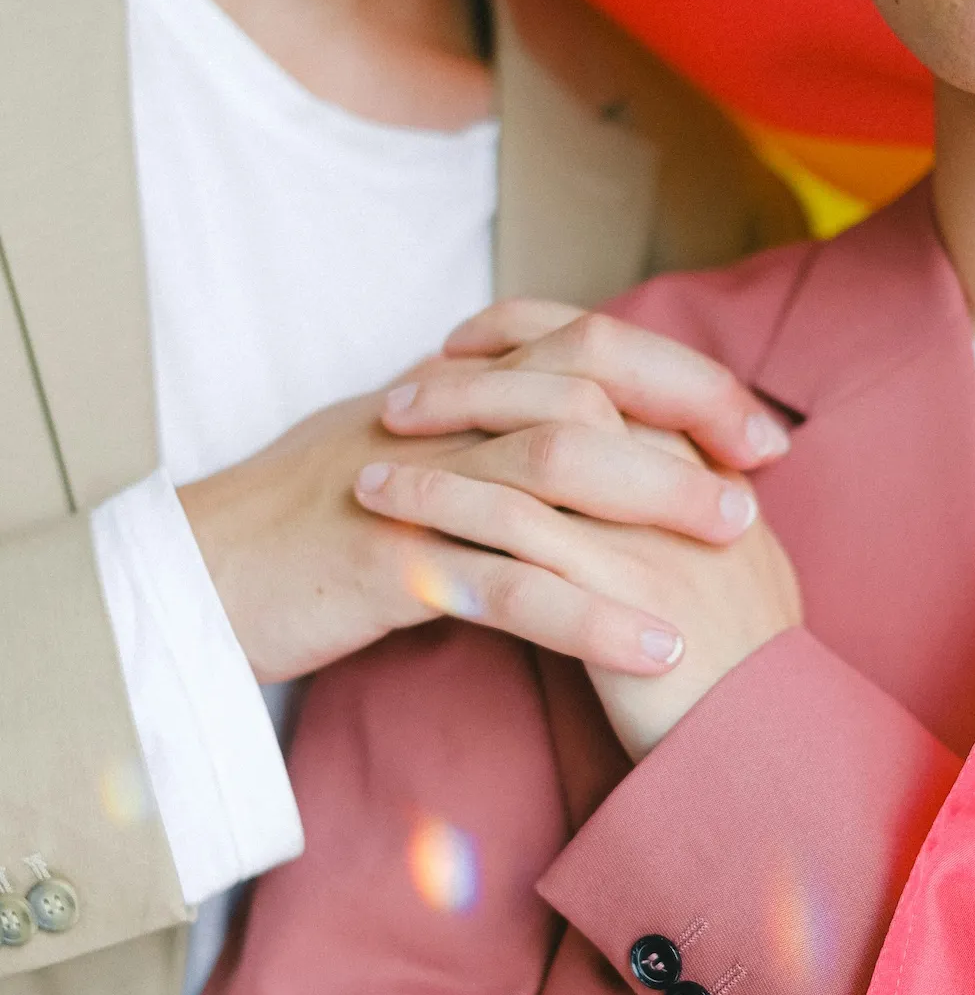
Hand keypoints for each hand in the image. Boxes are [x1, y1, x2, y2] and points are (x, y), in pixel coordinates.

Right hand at [179, 308, 787, 683]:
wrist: (193, 576)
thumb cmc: (307, 526)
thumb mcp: (406, 457)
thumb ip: (489, 439)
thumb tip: (591, 443)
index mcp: (449, 391)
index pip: (583, 346)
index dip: (678, 376)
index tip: (753, 426)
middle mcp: (437, 422)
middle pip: (583, 388)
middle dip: (686, 422)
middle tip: (761, 474)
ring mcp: (413, 489)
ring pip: (553, 472)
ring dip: (656, 502)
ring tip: (737, 544)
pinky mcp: (388, 567)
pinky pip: (505, 587)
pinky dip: (590, 617)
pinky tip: (655, 648)